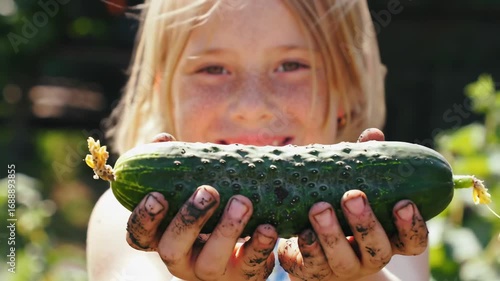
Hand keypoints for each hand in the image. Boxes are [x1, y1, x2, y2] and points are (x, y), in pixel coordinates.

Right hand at [125, 133, 276, 280]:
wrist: (244, 245)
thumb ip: (175, 164)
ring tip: (242, 201)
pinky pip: (249, 267)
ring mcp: (211, 272)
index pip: (139, 236)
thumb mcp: (190, 187)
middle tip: (208, 192)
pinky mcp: (241, 277)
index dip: (144, 219)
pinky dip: (259, 246)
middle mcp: (182, 260)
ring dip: (226, 230)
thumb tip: (161, 138)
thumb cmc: (208, 210)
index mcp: (163, 237)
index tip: (157, 195)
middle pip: (172, 249)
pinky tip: (268, 226)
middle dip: (188, 220)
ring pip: (210, 263)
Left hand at [278, 128, 428, 280]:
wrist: (316, 247)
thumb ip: (367, 162)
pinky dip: (307, 249)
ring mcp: (343, 268)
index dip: (411, 226)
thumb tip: (373, 134)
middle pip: (378, 250)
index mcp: (389, 238)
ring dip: (331, 234)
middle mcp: (370, 257)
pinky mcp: (316, 273)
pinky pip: (312, 267)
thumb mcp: (358, 184)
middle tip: (352, 196)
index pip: (413, 241)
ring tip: (319, 208)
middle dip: (365, 223)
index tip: (403, 203)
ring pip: (343, 260)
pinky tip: (301, 232)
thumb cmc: (344, 209)